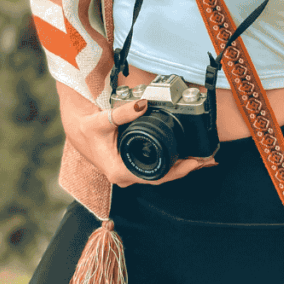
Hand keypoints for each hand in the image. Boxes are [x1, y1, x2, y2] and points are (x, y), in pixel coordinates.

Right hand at [74, 99, 217, 187]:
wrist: (78, 131)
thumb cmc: (88, 129)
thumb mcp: (103, 120)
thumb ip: (123, 112)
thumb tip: (142, 104)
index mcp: (119, 170)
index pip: (156, 178)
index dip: (178, 171)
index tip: (194, 163)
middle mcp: (125, 176)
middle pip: (162, 178)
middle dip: (185, 170)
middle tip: (206, 160)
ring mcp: (129, 173)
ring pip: (159, 175)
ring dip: (180, 168)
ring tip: (201, 159)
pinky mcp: (131, 167)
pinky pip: (154, 169)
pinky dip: (171, 165)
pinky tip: (183, 158)